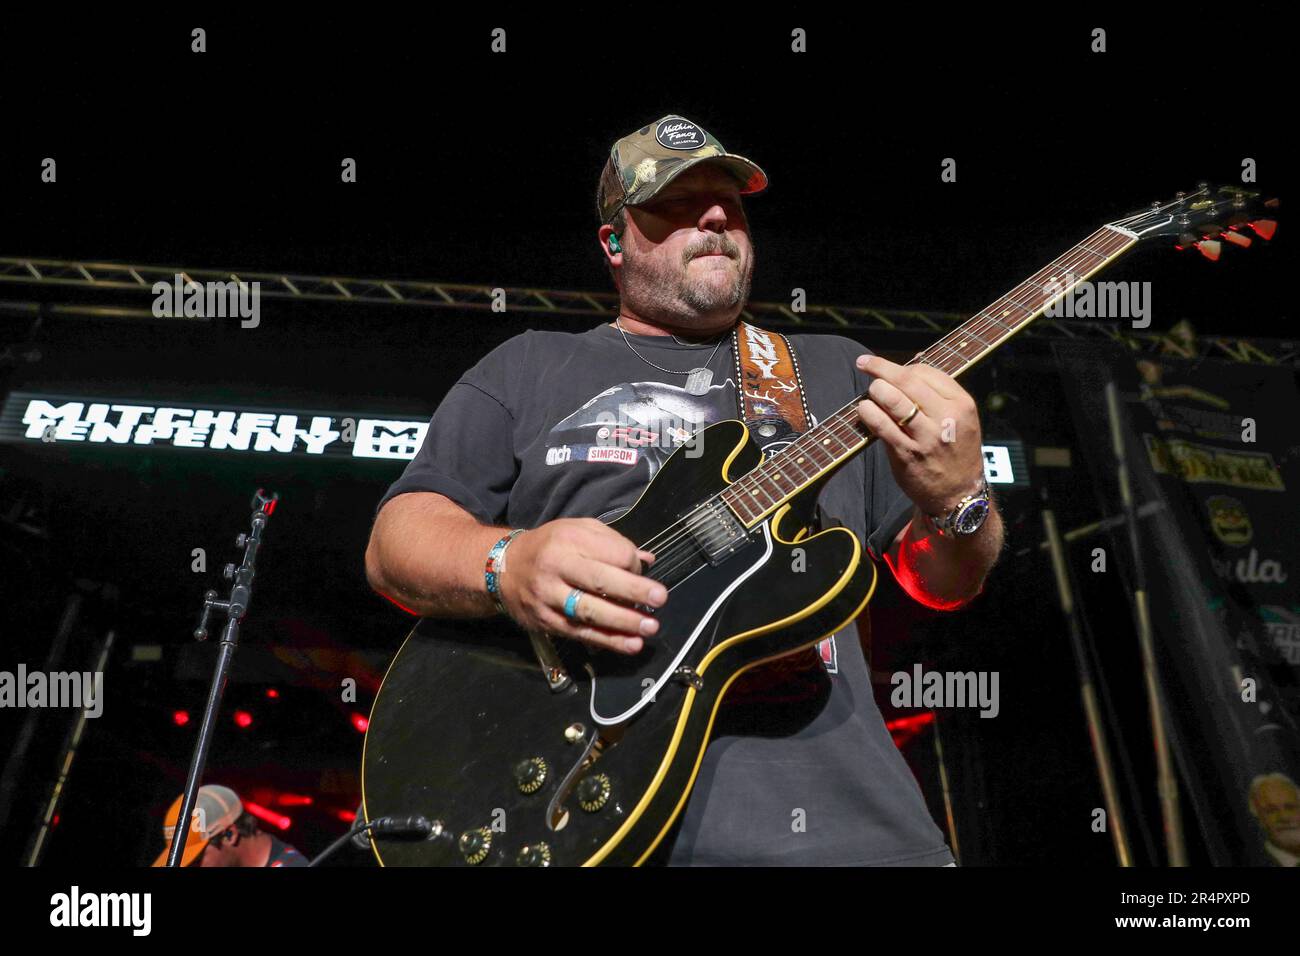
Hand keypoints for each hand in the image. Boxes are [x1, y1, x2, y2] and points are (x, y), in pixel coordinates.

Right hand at [497, 517, 665, 654]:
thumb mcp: (577, 530)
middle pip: (599, 580)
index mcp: (569, 540)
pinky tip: (630, 644)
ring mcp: (549, 597)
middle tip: (660, 598)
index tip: (642, 572)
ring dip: (623, 621)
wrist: (504, 568)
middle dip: (633, 590)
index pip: (610, 552)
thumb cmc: (549, 547)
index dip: (632, 564)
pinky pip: (581, 633)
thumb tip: (647, 561)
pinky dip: (608, 640)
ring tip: (649, 627)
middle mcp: (557, 567)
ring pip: (589, 611)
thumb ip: (613, 543)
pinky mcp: (547, 621)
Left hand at [854, 355, 985, 516]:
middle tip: (864, 364)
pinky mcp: (907, 454)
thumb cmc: (955, 452)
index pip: (926, 372)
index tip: (889, 368)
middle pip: (907, 380)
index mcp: (962, 404)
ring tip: (869, 392)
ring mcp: (926, 437)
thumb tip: (910, 364)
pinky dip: (868, 412)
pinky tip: (864, 410)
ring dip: (874, 390)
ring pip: (892, 399)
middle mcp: (946, 418)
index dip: (903, 367)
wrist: (959, 495)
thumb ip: (939, 394)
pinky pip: (881, 425)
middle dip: (880, 368)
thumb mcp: (961, 419)